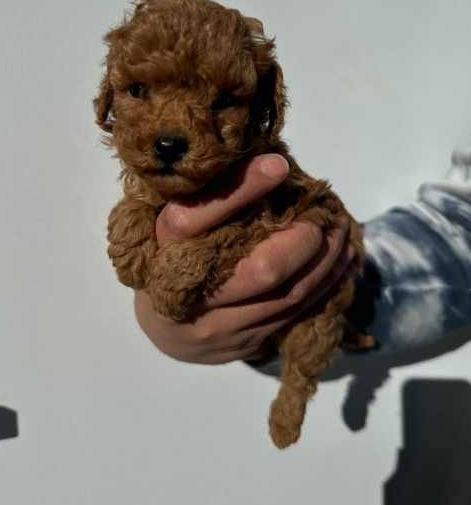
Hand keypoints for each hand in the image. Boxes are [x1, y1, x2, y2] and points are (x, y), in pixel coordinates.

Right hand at [134, 154, 354, 363]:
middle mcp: (186, 294)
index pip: (193, 219)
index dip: (238, 191)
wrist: (163, 329)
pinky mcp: (245, 345)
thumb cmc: (169, 259)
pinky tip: (341, 264)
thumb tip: (264, 159)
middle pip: (261, 270)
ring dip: (326, 262)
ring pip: (288, 296)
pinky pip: (296, 315)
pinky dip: (325, 286)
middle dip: (304, 240)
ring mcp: (218, 327)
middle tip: (323, 216)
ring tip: (343, 232)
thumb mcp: (171, 224)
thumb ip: (203, 197)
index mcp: (160, 252)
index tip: (278, 165)